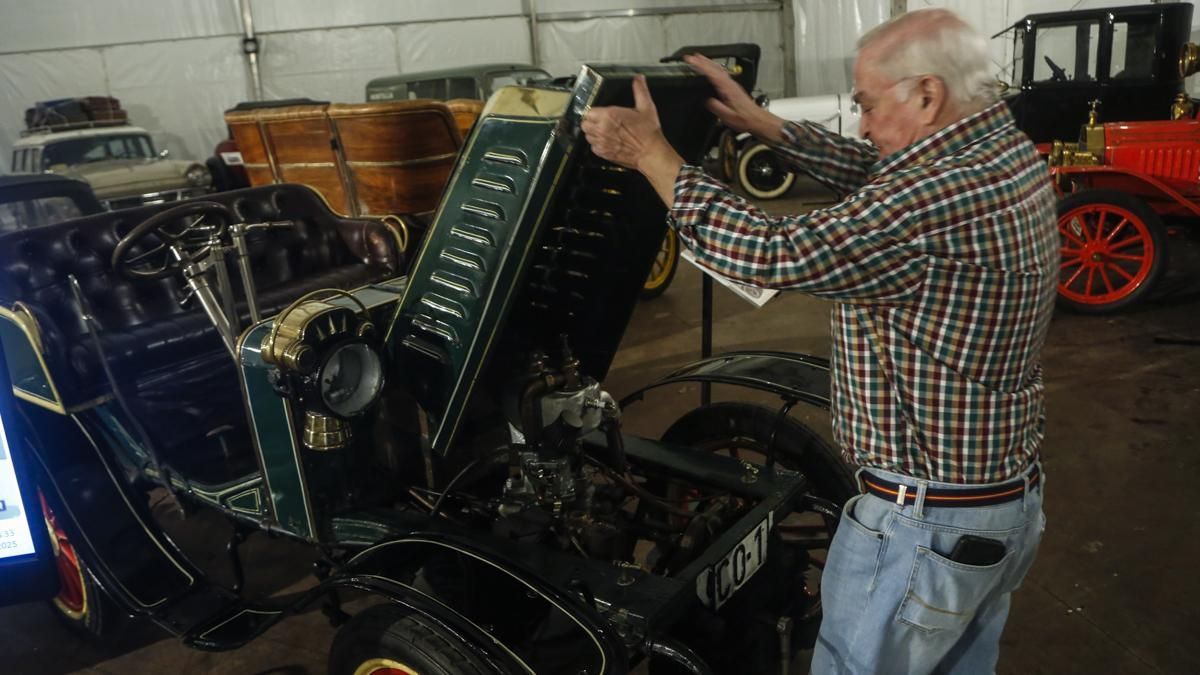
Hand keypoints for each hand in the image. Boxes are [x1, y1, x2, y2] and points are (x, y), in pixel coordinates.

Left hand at [580, 74, 683, 204]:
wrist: (650, 153)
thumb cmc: (648, 132)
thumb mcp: (646, 107)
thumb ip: (640, 90)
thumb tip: (639, 78)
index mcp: (609, 116)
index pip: (588, 111)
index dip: (593, 111)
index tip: (600, 112)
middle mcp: (602, 129)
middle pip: (584, 124)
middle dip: (591, 122)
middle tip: (601, 121)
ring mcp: (601, 142)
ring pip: (587, 136)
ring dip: (593, 133)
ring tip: (604, 131)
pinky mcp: (603, 153)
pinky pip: (593, 147)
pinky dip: (597, 144)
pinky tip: (607, 141)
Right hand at [683, 53, 783, 142]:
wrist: (756, 119)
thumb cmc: (744, 119)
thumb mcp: (727, 116)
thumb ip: (716, 107)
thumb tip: (707, 100)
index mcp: (727, 89)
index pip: (711, 73)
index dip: (700, 65)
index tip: (691, 60)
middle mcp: (730, 84)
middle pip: (715, 68)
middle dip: (702, 61)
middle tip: (691, 56)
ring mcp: (732, 84)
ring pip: (719, 69)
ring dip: (708, 62)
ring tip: (699, 58)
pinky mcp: (733, 87)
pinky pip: (722, 73)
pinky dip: (714, 68)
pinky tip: (712, 69)